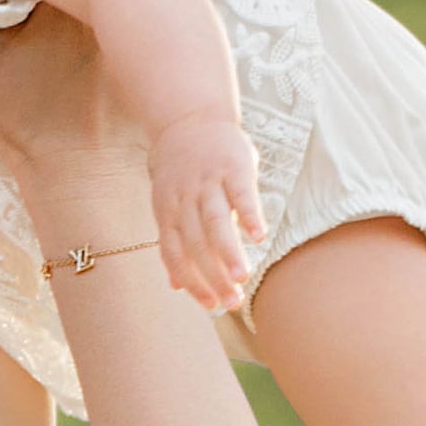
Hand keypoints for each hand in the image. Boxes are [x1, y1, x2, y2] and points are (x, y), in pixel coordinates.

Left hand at [145, 113, 264, 311]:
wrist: (188, 119)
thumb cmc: (181, 173)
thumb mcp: (168, 206)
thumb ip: (174, 244)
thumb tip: (175, 285)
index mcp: (167, 212)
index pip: (176, 254)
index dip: (193, 282)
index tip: (212, 306)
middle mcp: (184, 199)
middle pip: (196, 243)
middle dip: (213, 275)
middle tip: (233, 301)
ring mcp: (207, 181)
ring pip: (215, 221)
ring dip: (228, 252)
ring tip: (243, 278)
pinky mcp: (232, 166)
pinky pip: (241, 193)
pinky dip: (249, 214)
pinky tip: (259, 236)